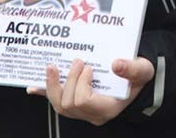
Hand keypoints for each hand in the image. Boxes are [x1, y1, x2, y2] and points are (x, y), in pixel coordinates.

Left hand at [29, 56, 153, 125]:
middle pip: (68, 104)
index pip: (84, 101)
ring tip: (52, 68)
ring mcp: (83, 111)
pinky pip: (57, 102)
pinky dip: (45, 93)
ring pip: (60, 106)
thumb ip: (132, 68)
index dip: (81, 83)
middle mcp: (93, 114)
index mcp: (108, 107)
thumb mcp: (142, 70)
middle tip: (76, 62)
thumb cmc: (139, 76)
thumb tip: (117, 64)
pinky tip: (33, 87)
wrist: (136, 79)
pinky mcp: (76, 104)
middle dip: (68, 80)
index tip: (88, 67)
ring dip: (52, 86)